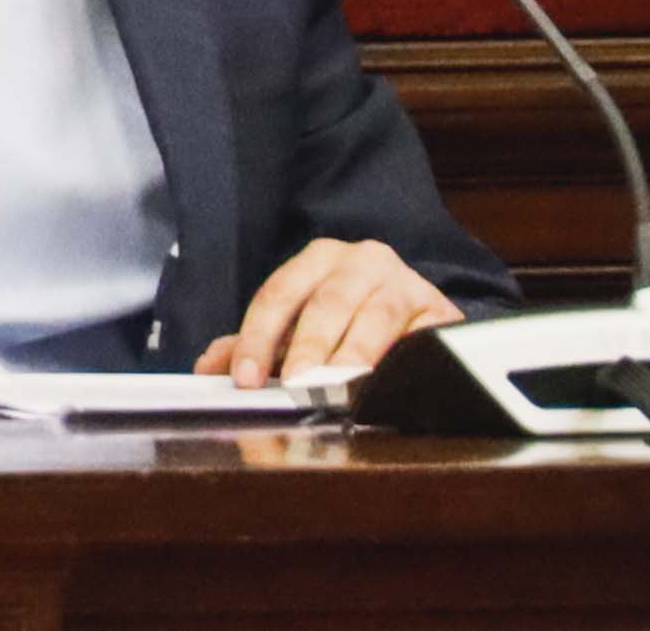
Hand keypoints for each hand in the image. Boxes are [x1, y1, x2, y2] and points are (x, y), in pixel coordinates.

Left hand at [192, 238, 453, 385]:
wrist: (424, 315)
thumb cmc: (354, 319)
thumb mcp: (302, 325)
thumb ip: (256, 343)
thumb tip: (209, 367)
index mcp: (319, 259)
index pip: (279, 293)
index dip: (258, 337)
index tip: (245, 378)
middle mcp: (362, 261)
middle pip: (326, 304)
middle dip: (306, 349)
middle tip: (293, 387)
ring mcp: (404, 283)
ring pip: (374, 319)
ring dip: (352, 358)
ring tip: (336, 391)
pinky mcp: (441, 311)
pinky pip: (420, 338)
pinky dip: (402, 362)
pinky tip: (387, 386)